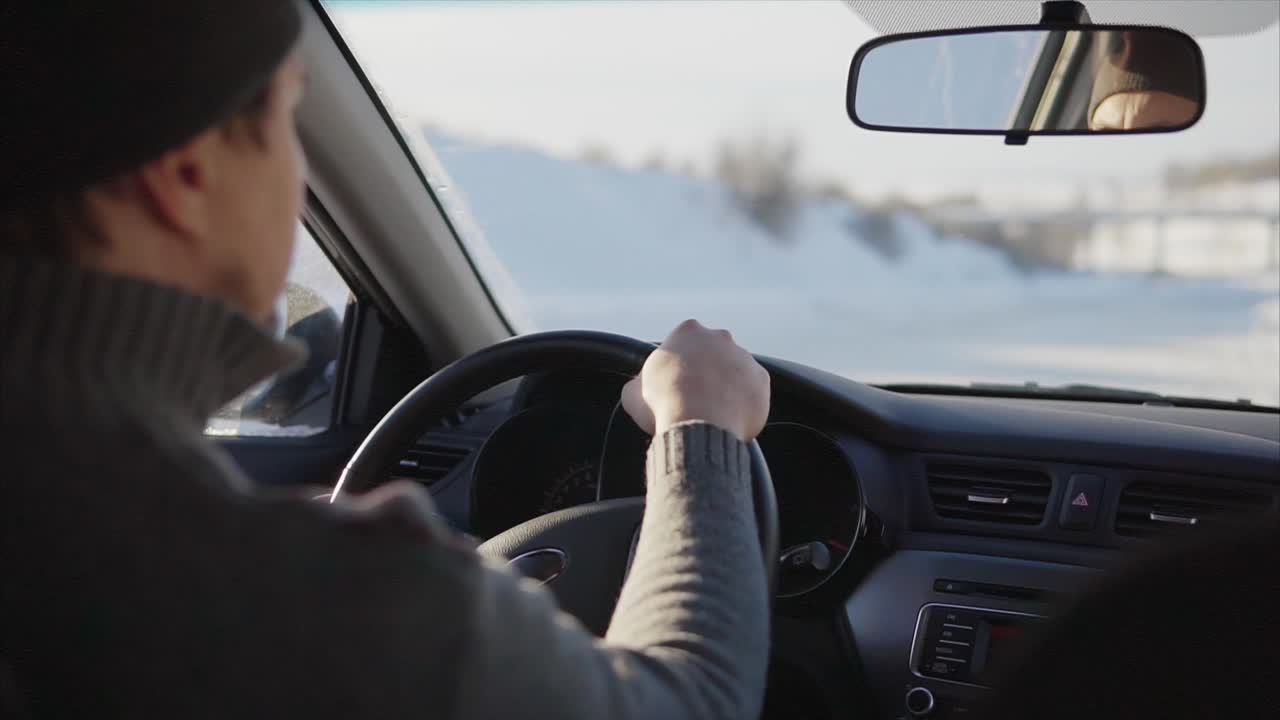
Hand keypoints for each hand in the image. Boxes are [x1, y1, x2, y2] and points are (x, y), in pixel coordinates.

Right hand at [621, 319, 769, 440]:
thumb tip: (640, 386)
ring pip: (735, 371)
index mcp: (688, 331)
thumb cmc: (663, 405)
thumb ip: (639, 381)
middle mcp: (720, 337)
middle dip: (706, 370)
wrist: (699, 425)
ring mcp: (745, 357)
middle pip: (713, 353)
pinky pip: (753, 391)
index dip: (678, 364)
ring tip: (713, 412)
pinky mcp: (762, 380)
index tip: (674, 382)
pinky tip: (730, 418)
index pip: (683, 342)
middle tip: (695, 397)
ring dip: (727, 386)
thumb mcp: (633, 391)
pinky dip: (744, 403)